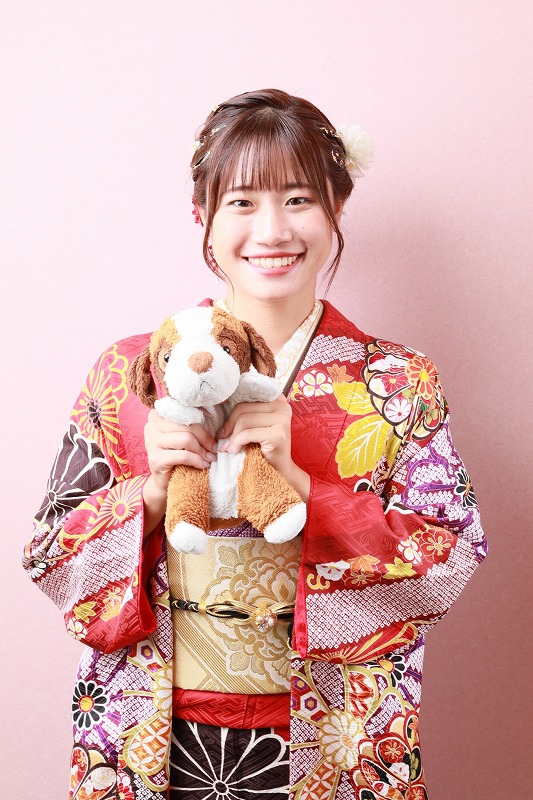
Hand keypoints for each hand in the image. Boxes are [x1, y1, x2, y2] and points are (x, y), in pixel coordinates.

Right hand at [142, 409, 216, 535]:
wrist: (164, 481)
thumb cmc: (177, 454)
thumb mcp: (184, 435)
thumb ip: (192, 425)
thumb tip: (217, 423)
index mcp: (158, 415)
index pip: (185, 413)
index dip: (202, 425)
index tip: (211, 438)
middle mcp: (152, 425)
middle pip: (187, 426)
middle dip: (205, 440)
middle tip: (213, 451)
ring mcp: (151, 442)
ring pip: (186, 439)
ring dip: (202, 451)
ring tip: (209, 458)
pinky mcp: (155, 459)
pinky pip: (183, 455)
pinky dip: (196, 460)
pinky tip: (202, 465)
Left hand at [217, 395, 309, 501]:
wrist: (280, 470)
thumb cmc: (263, 447)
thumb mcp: (254, 424)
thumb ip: (244, 412)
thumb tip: (219, 405)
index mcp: (276, 399)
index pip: (246, 396)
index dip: (232, 411)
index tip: (226, 427)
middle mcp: (282, 405)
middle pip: (243, 408)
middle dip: (229, 425)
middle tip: (223, 439)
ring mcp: (282, 419)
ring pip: (244, 420)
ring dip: (232, 436)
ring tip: (229, 447)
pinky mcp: (278, 434)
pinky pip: (248, 433)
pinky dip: (237, 442)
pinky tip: (234, 450)